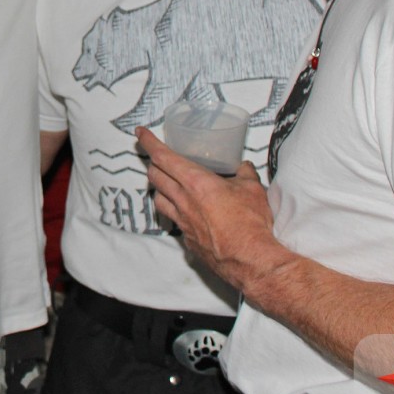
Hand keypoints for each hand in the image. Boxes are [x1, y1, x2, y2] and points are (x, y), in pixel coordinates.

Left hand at [136, 128, 288, 295]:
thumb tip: (244, 166)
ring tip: (166, 184)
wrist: (250, 259)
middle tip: (157, 157)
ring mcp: (182, 221)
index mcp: (196, 182)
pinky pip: (173, 220)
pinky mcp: (187, 239)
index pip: (163, 157)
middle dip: (153, 163)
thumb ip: (245, 174)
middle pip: (155, 176)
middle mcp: (183, 200)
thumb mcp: (253, 189)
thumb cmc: (250, 223)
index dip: (149, 142)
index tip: (140, 133)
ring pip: (158, 199)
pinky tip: (185, 212)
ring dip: (159, 188)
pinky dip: (174, 211)